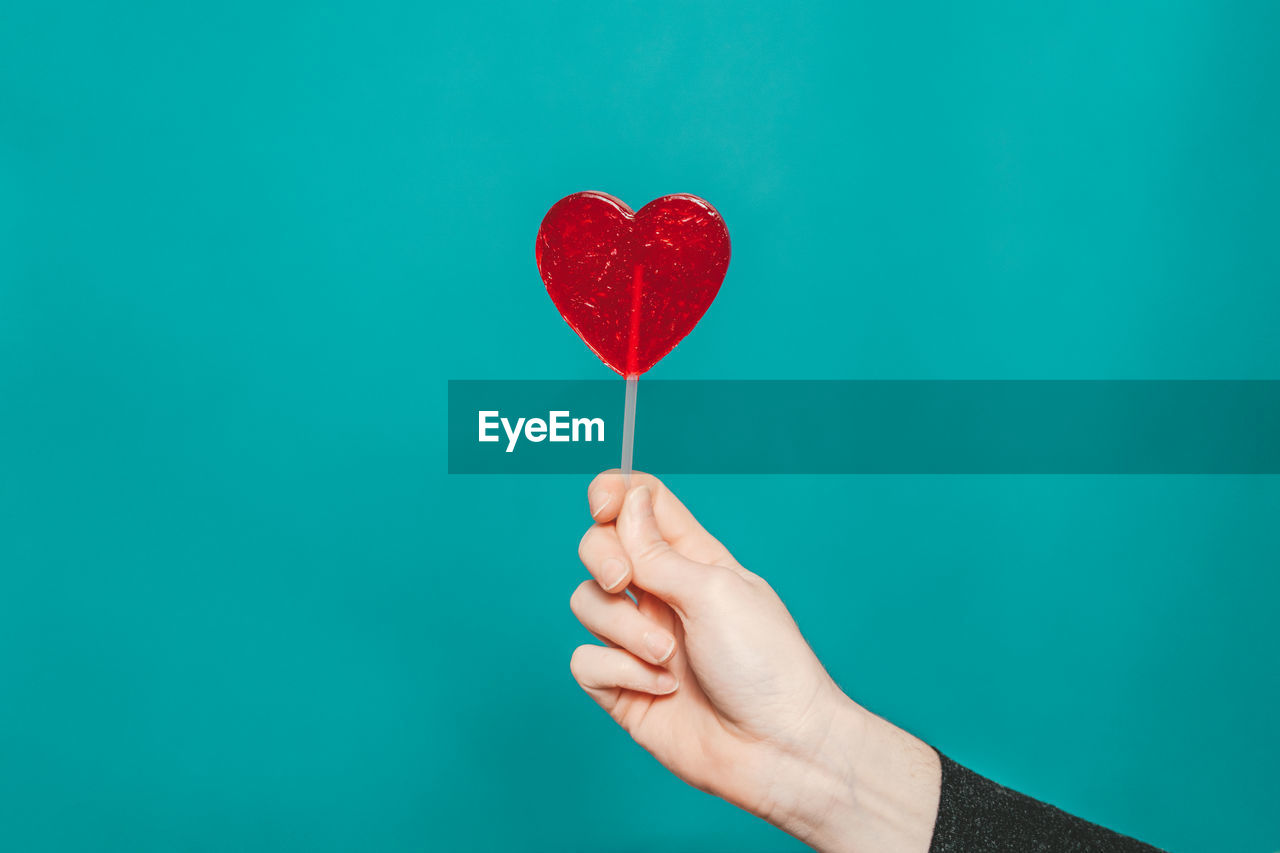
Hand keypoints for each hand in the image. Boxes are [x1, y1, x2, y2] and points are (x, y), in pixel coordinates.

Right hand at [569, 471, 940, 851]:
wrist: (778, 750)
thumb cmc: (765, 665)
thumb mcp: (714, 591)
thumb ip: (657, 551)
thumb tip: (623, 502)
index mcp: (693, 558)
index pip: (642, 504)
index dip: (615, 492)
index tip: (604, 501)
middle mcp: (662, 594)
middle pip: (600, 547)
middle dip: (602, 557)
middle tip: (626, 582)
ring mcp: (640, 640)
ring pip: (587, 603)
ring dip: (625, 629)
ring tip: (669, 657)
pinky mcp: (623, 687)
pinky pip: (585, 661)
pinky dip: (621, 672)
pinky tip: (662, 690)